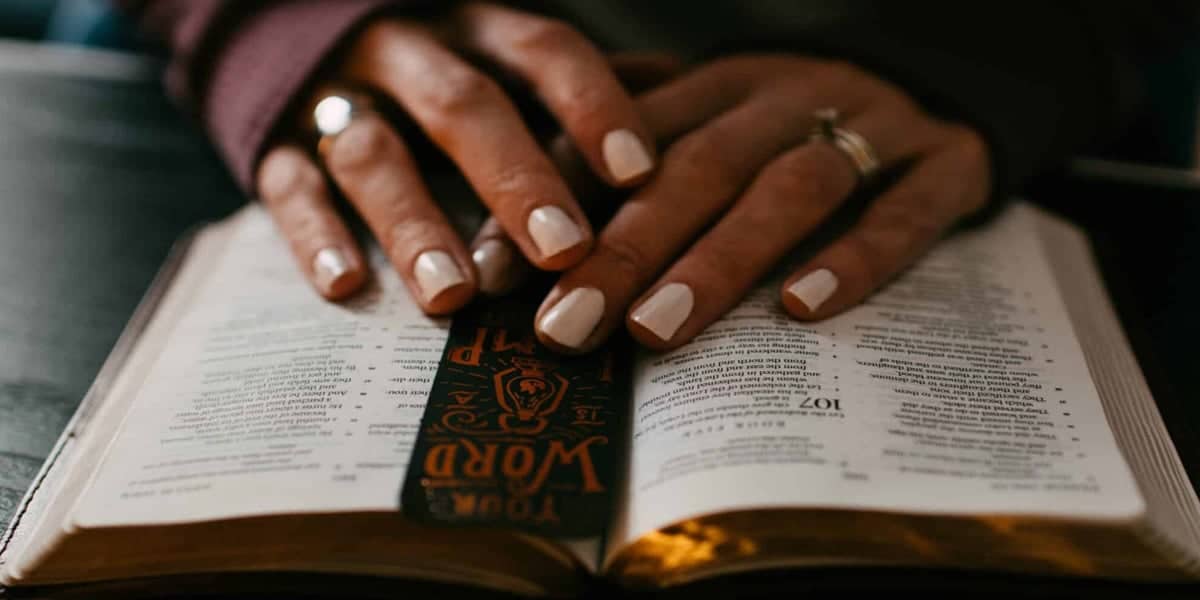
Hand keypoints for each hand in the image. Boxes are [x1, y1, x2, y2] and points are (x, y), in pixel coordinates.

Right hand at [254, 3, 656, 313]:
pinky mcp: (275, 144)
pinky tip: (347, 289)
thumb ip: (580, 98)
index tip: (638, 173)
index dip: (592, 106)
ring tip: (455, 295)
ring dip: (413, 221)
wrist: (294, 40)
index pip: (543, 50)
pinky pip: (288, 185)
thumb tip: (685, 119)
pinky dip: (314, 236)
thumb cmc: (444, 78)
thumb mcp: (509, 70)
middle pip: (463, 104)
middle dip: (514, 178)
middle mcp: (409, 55)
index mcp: (478, 32)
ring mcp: (336, 97)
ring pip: (372, 150)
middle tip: (563, 252)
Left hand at [532, 55, 991, 351]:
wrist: (943, 75)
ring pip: (789, 188)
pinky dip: (855, 258)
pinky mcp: (944, 165)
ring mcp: (869, 129)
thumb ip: (636, 143)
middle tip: (565, 327)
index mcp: (721, 85)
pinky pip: (905, 211)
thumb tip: (524, 191)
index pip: (627, 139)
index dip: (558, 201)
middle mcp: (786, 99)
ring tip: (655, 332)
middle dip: (625, 248)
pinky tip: (803, 309)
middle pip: (698, 167)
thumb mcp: (719, 108)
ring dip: (719, 260)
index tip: (498, 272)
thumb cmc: (800, 119)